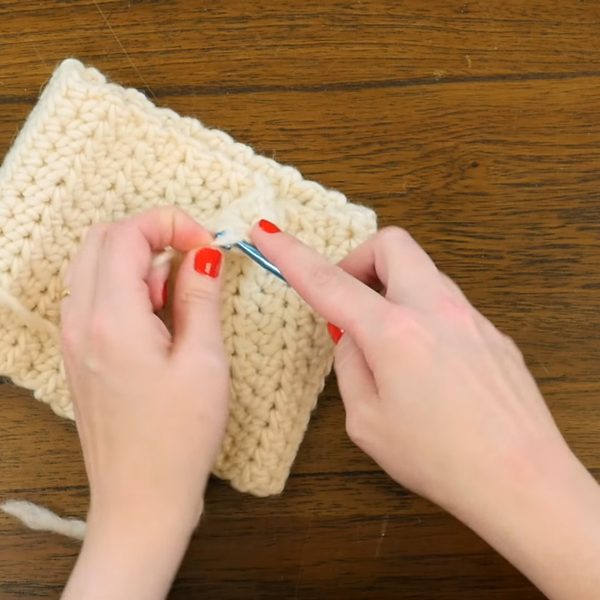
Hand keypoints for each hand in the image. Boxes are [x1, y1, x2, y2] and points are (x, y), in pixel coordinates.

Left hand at [61, 208, 229, 599]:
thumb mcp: (204, 361)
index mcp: (112, 319)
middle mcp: (81, 322)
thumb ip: (201, 296)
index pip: (127, 233)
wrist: (140, 499)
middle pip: (103, 239)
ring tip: (178, 297)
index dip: (170, 223)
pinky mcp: (81, 353)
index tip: (206, 242)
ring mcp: (74, 338)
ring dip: (138, 262)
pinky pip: (95, 295)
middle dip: (152, 235)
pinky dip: (126, 287)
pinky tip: (159, 320)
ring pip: (95, 265)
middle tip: (194, 260)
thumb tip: (205, 253)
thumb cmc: (177, 439)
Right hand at [252, 222, 599, 599]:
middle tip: (349, 301)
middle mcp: (436, 311)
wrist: (523, 480)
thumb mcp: (367, 423)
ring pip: (422, 272)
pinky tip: (426, 365)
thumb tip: (351, 338)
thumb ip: (350, 367)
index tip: (267, 233)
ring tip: (387, 344)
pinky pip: (446, 303)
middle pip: (392, 244)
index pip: (328, 281)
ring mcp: (471, 317)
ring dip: (392, 291)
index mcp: (395, 333)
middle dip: (360, 260)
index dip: (290, 253)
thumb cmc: (440, 460)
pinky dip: (421, 315)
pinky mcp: (493, 332)